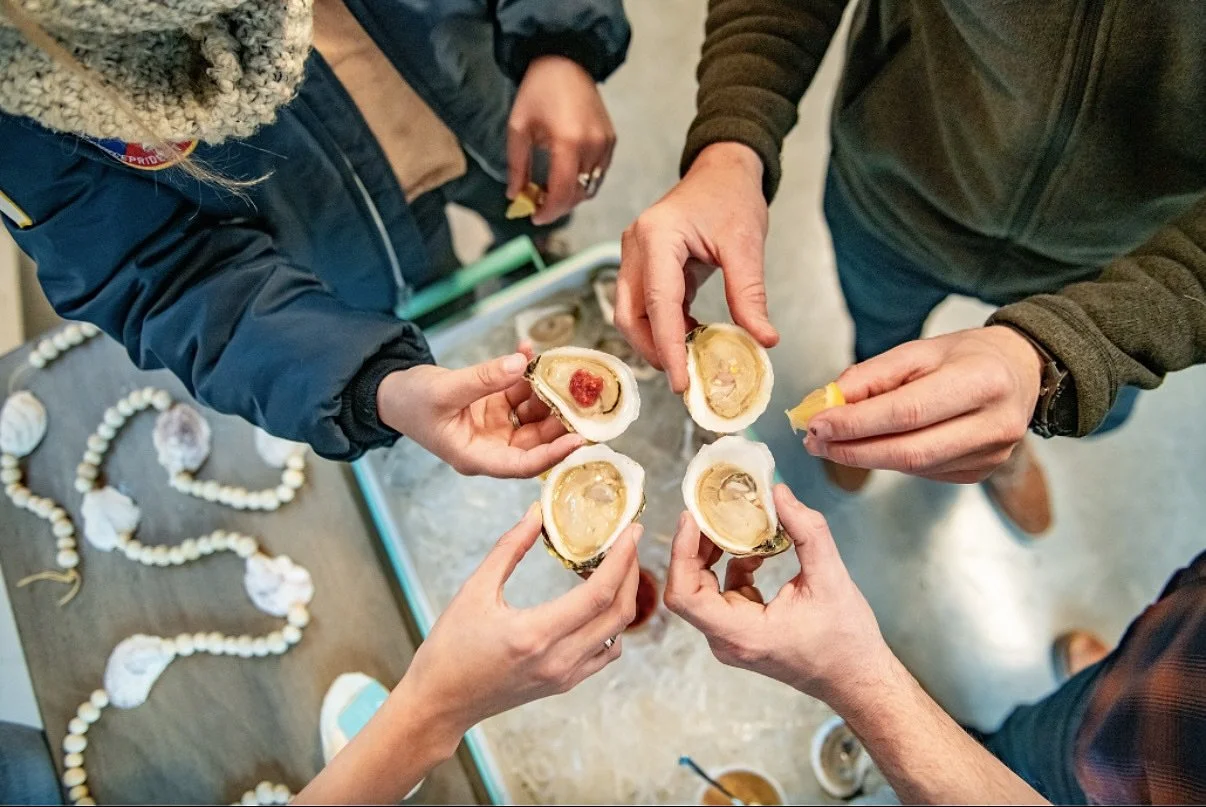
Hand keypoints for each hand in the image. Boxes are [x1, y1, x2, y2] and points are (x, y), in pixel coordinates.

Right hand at [296, 505, 640, 803]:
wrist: (440, 703)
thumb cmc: (450, 647)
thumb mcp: (474, 590)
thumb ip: (510, 549)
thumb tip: (536, 513)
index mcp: (536, 634)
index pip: (599, 593)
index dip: (622, 558)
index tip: (631, 531)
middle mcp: (558, 659)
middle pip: (619, 612)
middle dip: (631, 571)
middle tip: (628, 542)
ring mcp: (565, 676)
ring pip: (618, 634)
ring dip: (624, 598)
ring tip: (615, 568)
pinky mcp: (564, 684)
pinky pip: (605, 653)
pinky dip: (612, 625)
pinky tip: (597, 603)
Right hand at [378, 350, 582, 477]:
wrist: (391, 392)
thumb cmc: (409, 402)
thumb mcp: (444, 390)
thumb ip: (482, 379)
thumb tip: (521, 365)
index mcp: (477, 456)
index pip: (523, 464)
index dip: (553, 454)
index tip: (579, 439)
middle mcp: (491, 445)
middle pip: (536, 439)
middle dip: (561, 419)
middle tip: (585, 397)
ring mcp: (495, 425)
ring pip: (533, 414)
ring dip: (548, 392)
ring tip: (563, 369)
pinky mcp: (495, 405)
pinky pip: (519, 391)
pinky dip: (526, 372)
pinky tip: (529, 350)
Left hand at [508, 55, 615, 225]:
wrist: (566, 61)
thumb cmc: (538, 91)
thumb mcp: (518, 128)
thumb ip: (517, 166)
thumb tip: (514, 196)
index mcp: (568, 143)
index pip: (562, 192)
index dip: (548, 211)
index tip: (534, 218)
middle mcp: (592, 146)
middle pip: (578, 194)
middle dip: (558, 206)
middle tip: (537, 206)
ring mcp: (605, 144)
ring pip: (590, 188)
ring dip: (571, 196)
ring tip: (549, 191)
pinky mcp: (611, 141)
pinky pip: (598, 174)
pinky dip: (582, 182)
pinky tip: (565, 176)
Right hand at [616, 142, 777, 392]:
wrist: (723, 170)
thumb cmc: (732, 198)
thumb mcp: (746, 245)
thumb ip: (750, 295)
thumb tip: (764, 341)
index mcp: (658, 235)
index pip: (657, 302)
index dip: (667, 346)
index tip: (681, 381)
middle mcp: (636, 245)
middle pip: (629, 313)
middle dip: (653, 350)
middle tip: (684, 378)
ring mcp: (634, 255)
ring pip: (631, 313)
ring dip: (656, 341)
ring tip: (690, 359)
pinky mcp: (642, 265)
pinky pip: (645, 305)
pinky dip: (664, 327)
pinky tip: (691, 337)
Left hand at [664, 485, 892, 707]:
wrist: (857, 679)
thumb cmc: (846, 640)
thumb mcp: (830, 578)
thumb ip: (806, 530)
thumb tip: (777, 490)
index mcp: (741, 634)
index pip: (685, 595)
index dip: (680, 553)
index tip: (692, 519)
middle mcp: (727, 641)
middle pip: (689, 588)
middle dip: (696, 547)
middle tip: (710, 512)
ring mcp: (731, 640)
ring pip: (703, 590)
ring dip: (714, 556)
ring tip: (733, 525)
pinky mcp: (741, 633)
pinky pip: (722, 595)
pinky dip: (733, 569)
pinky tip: (756, 554)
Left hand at [804, 326, 1043, 482]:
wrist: (1019, 373)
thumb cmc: (967, 357)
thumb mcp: (920, 350)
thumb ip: (873, 376)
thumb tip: (828, 403)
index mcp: (981, 381)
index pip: (907, 412)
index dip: (856, 423)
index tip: (817, 424)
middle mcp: (994, 424)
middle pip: (909, 451)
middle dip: (852, 450)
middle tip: (815, 442)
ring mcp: (991, 455)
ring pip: (913, 467)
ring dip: (865, 458)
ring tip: (832, 444)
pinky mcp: (981, 472)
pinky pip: (924, 473)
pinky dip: (892, 461)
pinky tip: (875, 446)